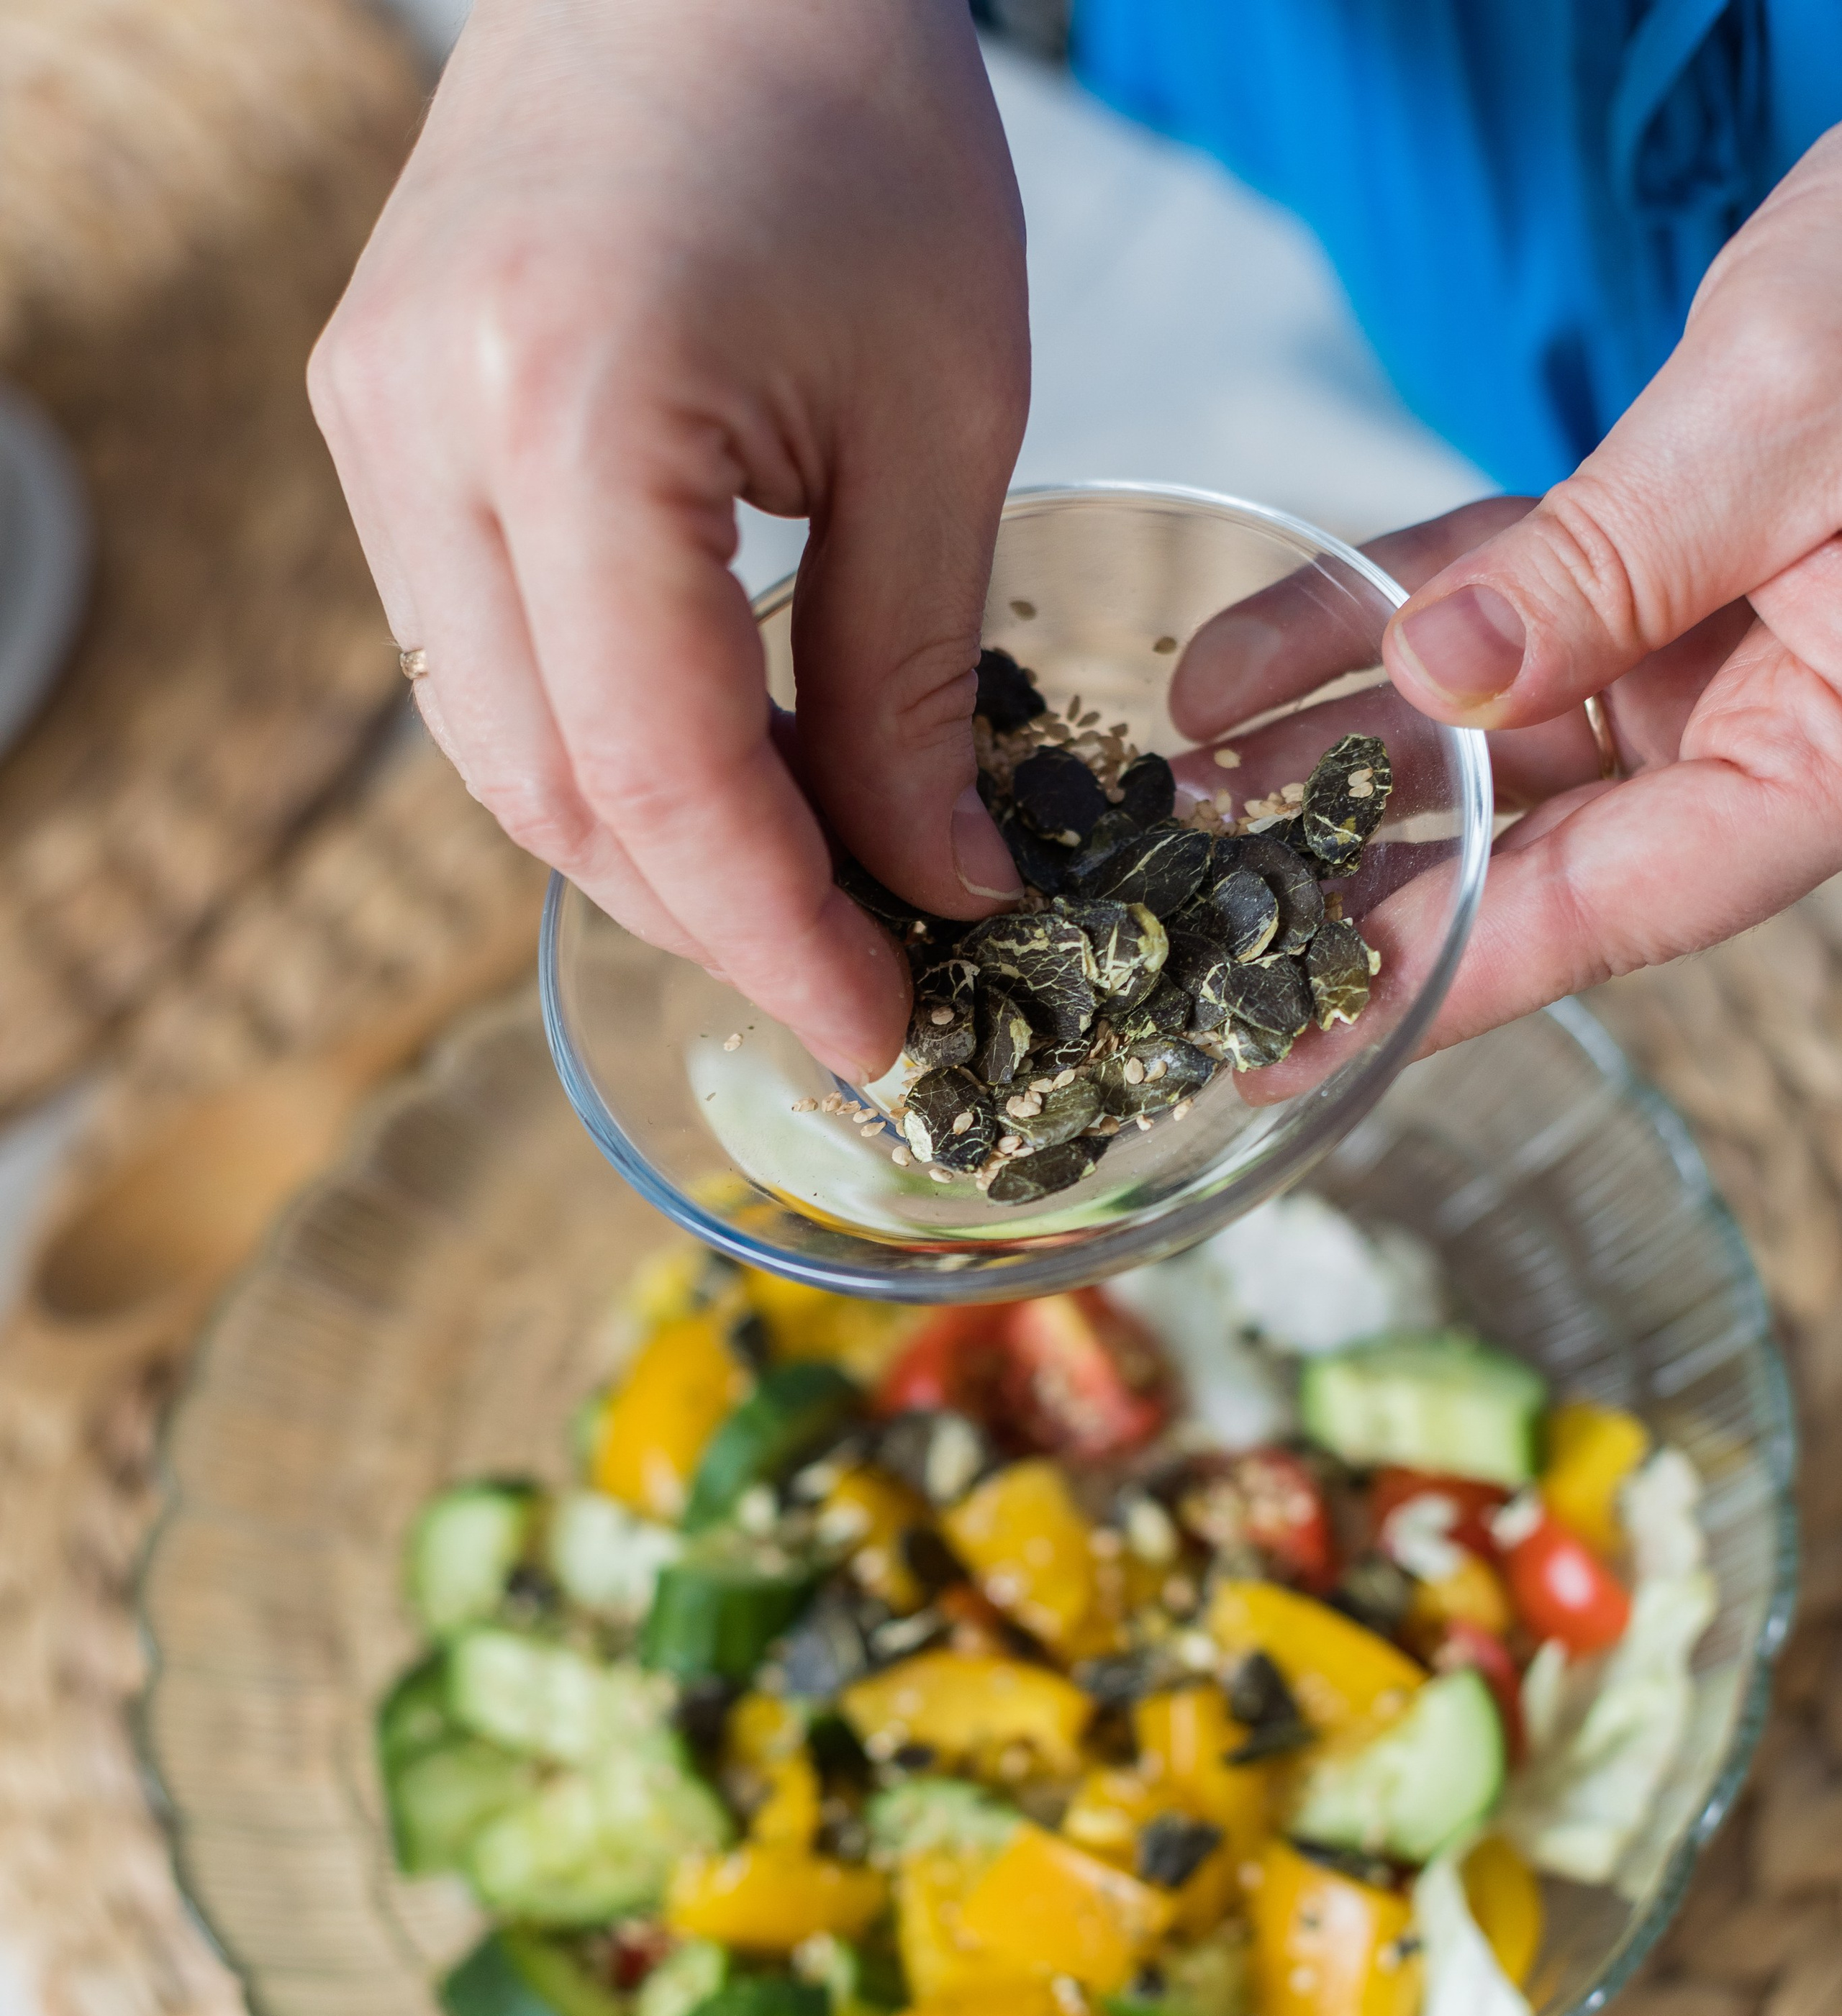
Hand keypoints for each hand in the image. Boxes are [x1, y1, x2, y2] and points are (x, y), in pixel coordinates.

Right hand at [309, 0, 1028, 1080]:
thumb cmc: (852, 115)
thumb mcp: (942, 410)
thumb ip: (915, 677)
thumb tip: (936, 889)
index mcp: (569, 404)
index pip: (658, 771)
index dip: (777, 937)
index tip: (886, 1034)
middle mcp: (419, 427)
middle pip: (555, 794)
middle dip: (717, 918)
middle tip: (866, 980)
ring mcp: (368, 428)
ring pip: (499, 757)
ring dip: (655, 854)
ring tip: (808, 901)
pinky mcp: (372, 428)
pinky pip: (481, 668)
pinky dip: (602, 756)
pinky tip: (720, 782)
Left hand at [1172, 125, 1841, 1052]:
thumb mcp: (1782, 420)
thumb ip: (1614, 560)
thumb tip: (1444, 671)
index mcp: (1823, 755)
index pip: (1610, 905)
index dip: (1441, 977)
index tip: (1298, 1046)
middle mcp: (1752, 731)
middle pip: (1526, 846)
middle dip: (1354, 881)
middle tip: (1197, 930)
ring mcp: (1694, 656)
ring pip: (1480, 735)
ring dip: (1331, 758)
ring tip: (1183, 790)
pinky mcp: (1640, 573)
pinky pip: (1483, 615)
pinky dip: (1369, 628)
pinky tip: (1239, 669)